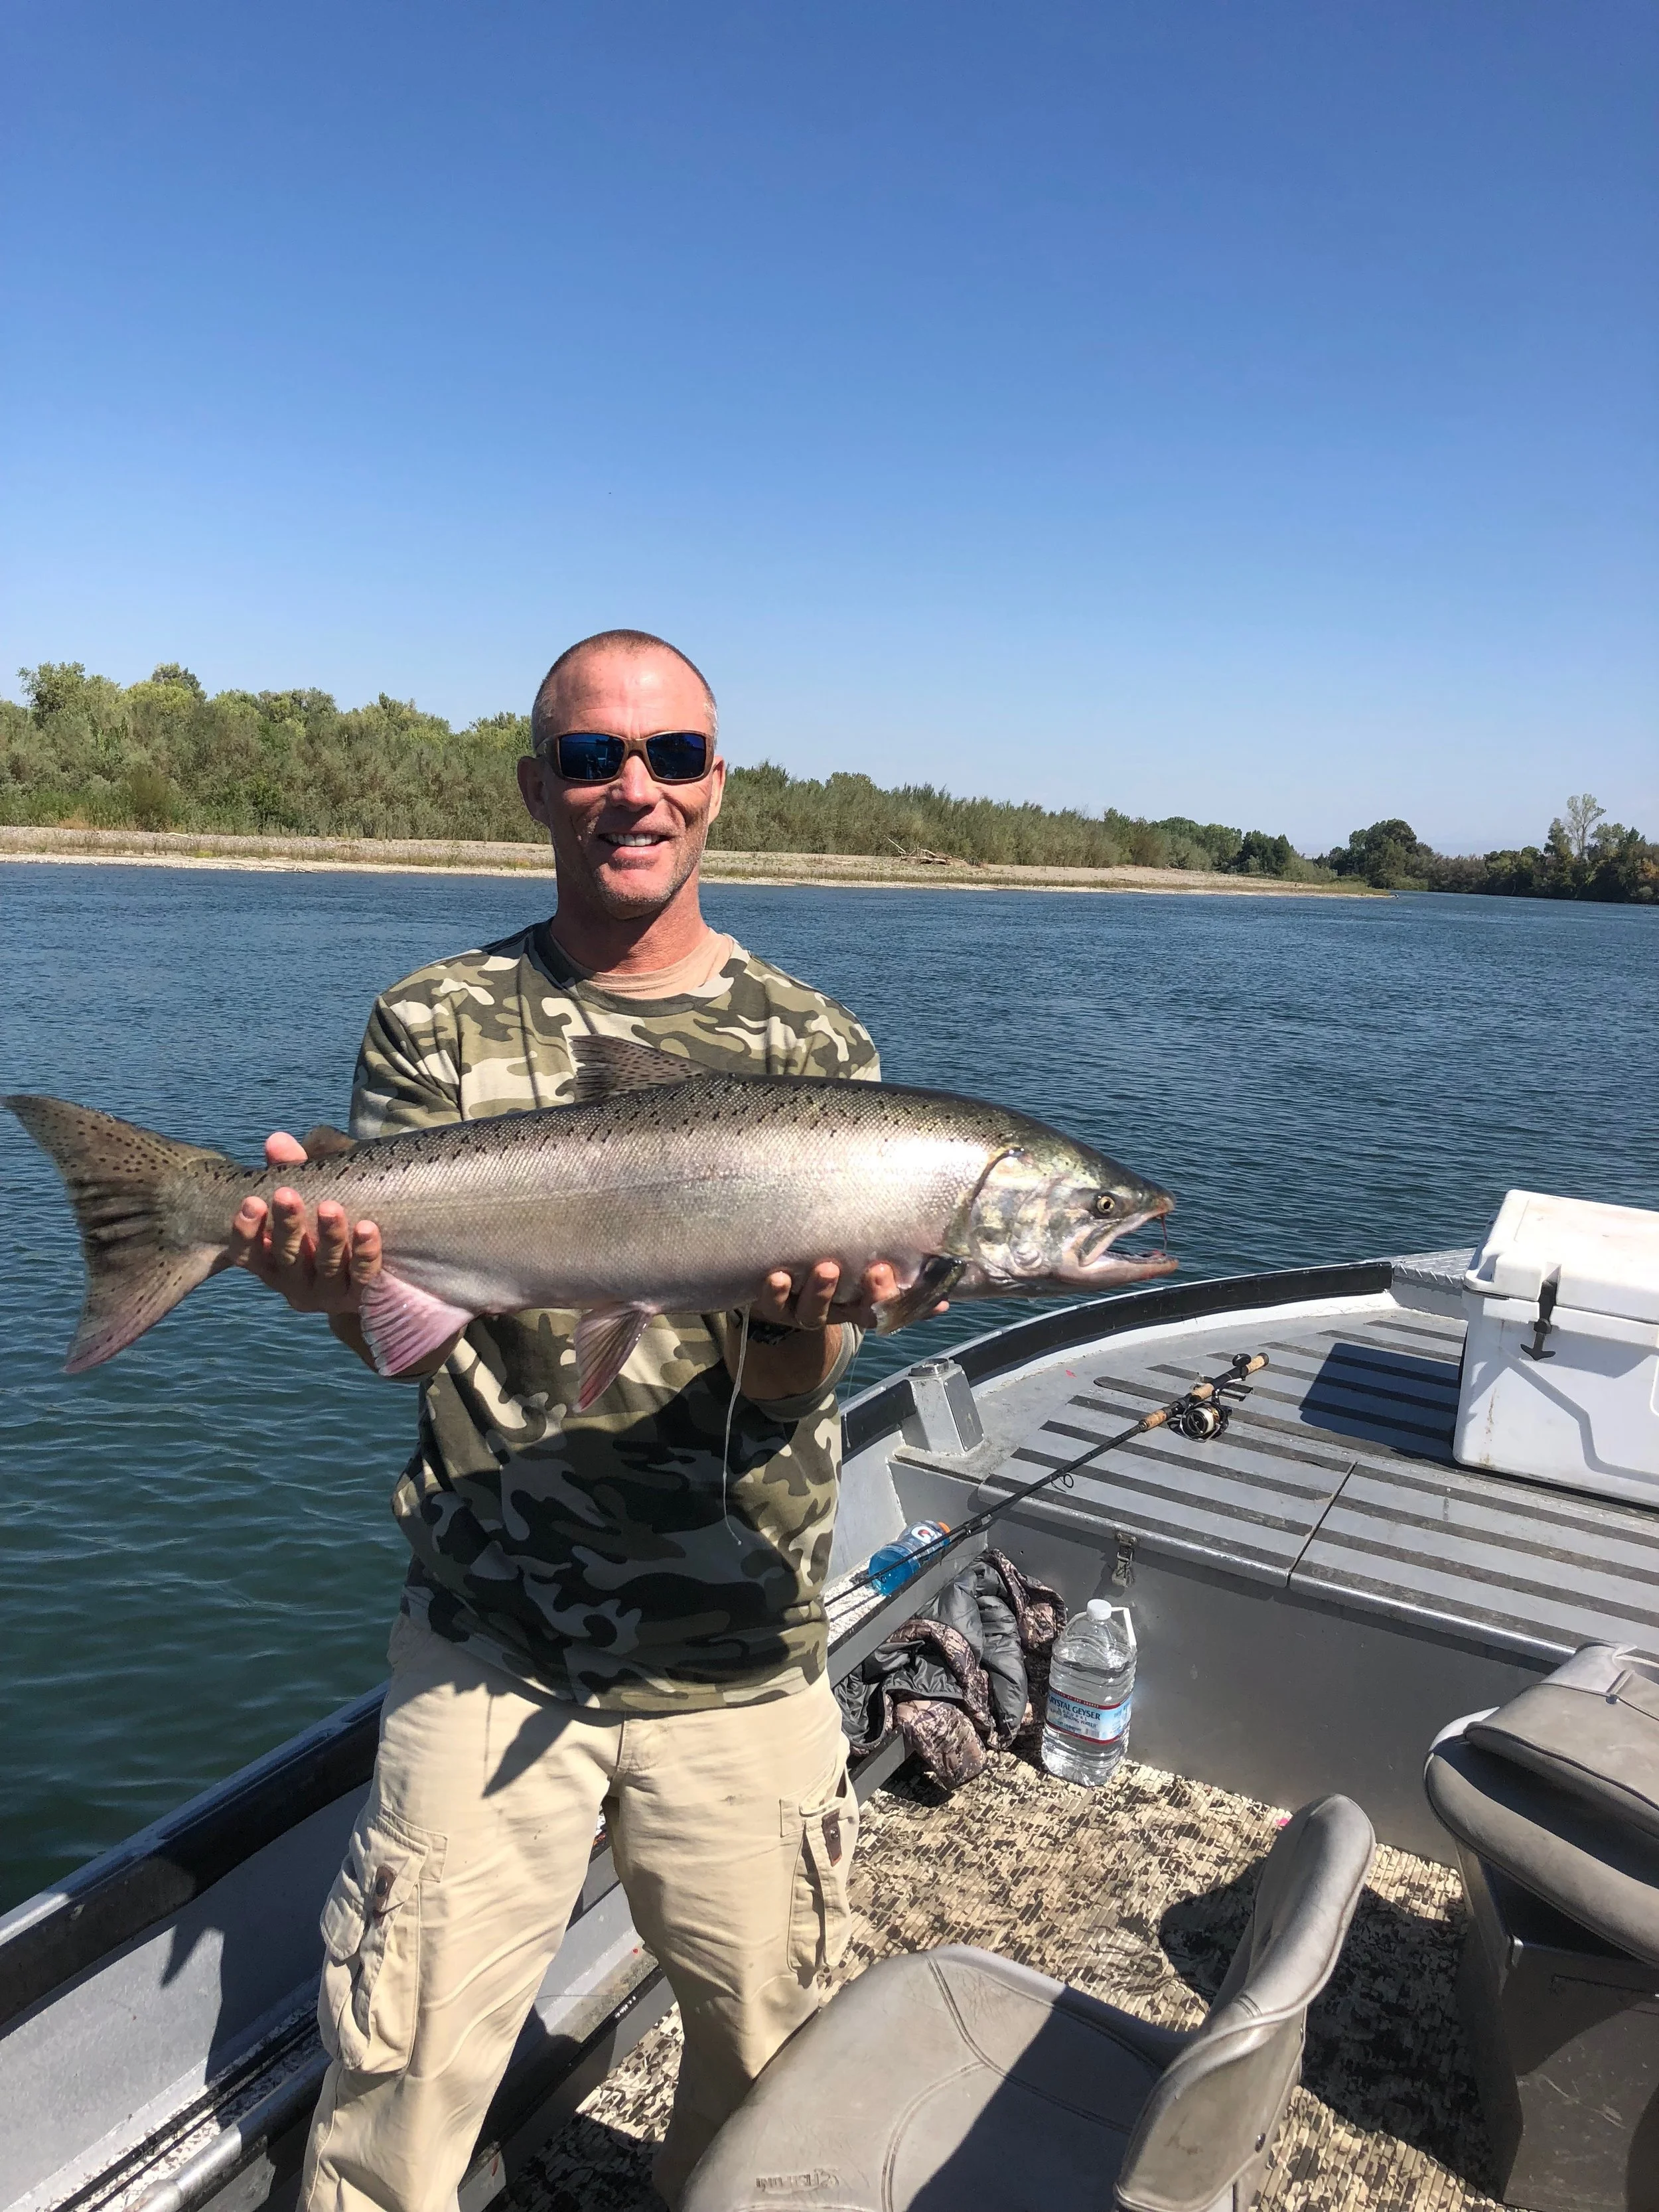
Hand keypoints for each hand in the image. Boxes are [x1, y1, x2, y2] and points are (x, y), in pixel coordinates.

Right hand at [224, 1133, 383, 1315]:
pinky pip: (363, 1276)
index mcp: (273, 1262)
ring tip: (330, 1208)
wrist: (383, 1270)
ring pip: (325, 1266)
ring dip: (328, 1236)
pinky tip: (368, 1229)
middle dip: (286, 1224)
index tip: (251, 1200)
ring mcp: (328, 1295)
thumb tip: (277, 1140)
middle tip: (286, 1194)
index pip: (247, 1253)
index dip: (245, 1231)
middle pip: (286, 1257)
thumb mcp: (314, 1191)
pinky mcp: (362, 1298)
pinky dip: (365, 1253)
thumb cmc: (334, 1219)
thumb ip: (294, 1168)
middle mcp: (295, 1283)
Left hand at [752, 1260, 949, 1334]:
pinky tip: (777, 1277)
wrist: (770, 1279)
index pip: (887, 1308)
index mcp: (857, 1304)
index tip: (923, 1288)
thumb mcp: (856, 1266)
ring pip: (813, 1312)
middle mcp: (833, 1310)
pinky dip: (775, 1293)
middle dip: (871, 1295)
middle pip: (857, 1312)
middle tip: (879, 1270)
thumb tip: (943, 1288)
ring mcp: (801, 1309)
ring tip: (827, 1269)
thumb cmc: (822, 1263)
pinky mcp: (771, 1303)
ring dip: (821, 1292)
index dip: (903, 1303)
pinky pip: (772, 1304)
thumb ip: (894, 1271)